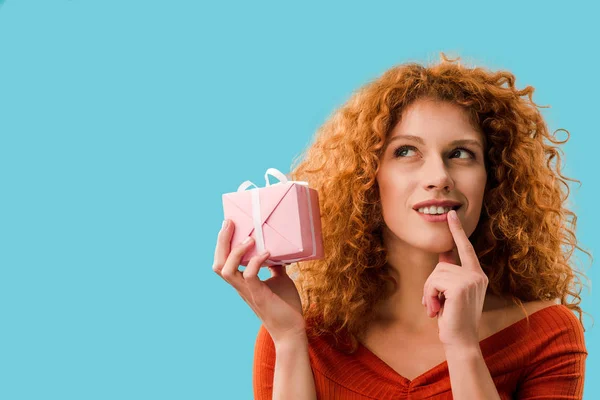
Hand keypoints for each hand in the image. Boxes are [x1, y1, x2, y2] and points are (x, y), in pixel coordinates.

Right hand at [212, 219, 306, 344]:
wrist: (292, 330)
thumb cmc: (285, 305)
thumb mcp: (280, 279)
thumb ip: (274, 266)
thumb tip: (279, 249)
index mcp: (242, 282)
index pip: (222, 261)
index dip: (222, 243)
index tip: (229, 224)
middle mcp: (240, 286)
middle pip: (218, 264)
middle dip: (221, 242)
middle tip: (229, 223)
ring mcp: (248, 291)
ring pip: (226, 271)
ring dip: (235, 252)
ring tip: (249, 238)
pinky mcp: (259, 296)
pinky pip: (250, 277)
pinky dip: (256, 262)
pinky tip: (267, 253)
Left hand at [423, 210, 488, 347]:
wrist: (460, 341)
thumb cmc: (454, 318)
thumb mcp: (451, 293)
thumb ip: (449, 275)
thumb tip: (444, 255)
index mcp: (477, 275)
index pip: (465, 249)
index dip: (457, 231)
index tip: (451, 214)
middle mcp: (477, 275)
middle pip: (440, 266)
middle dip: (430, 285)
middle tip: (434, 305)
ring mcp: (471, 280)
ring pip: (435, 274)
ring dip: (429, 293)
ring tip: (437, 309)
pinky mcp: (461, 287)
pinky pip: (434, 282)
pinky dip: (430, 296)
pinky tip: (438, 310)